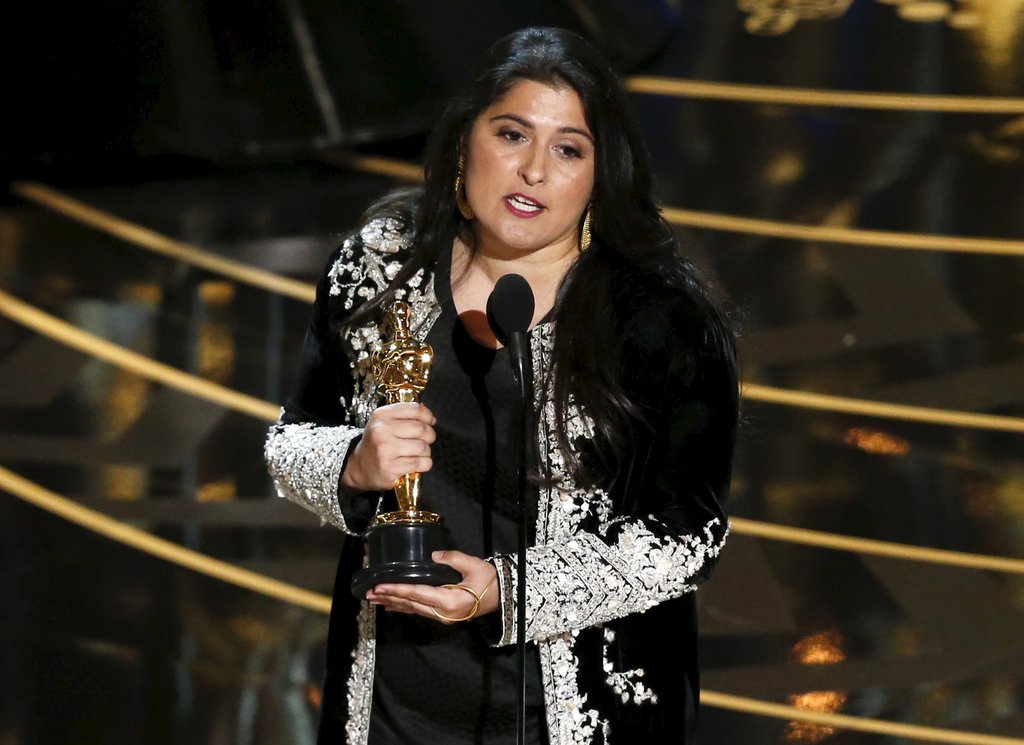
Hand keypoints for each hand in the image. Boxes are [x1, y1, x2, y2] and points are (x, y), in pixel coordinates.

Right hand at [341, 402, 434, 491]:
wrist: (358, 466)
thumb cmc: (376, 443)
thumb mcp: (384, 422)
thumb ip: (405, 416)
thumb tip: (431, 419)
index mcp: (382, 415)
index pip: (415, 409)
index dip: (428, 416)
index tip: (430, 422)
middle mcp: (382, 430)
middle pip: (422, 429)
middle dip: (429, 436)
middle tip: (425, 440)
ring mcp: (385, 449)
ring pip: (423, 447)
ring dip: (425, 452)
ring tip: (417, 453)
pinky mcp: (391, 467)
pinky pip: (420, 463)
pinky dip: (424, 464)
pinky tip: (416, 464)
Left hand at [366, 550, 498, 623]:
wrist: (502, 596)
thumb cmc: (488, 580)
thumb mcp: (473, 565)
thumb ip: (452, 558)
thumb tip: (433, 555)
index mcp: (449, 601)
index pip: (416, 594)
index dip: (396, 590)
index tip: (378, 587)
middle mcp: (442, 613)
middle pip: (410, 604)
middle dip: (388, 598)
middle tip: (369, 593)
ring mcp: (442, 617)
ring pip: (412, 610)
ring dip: (393, 604)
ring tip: (375, 600)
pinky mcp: (443, 616)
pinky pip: (419, 612)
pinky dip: (404, 608)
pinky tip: (393, 606)